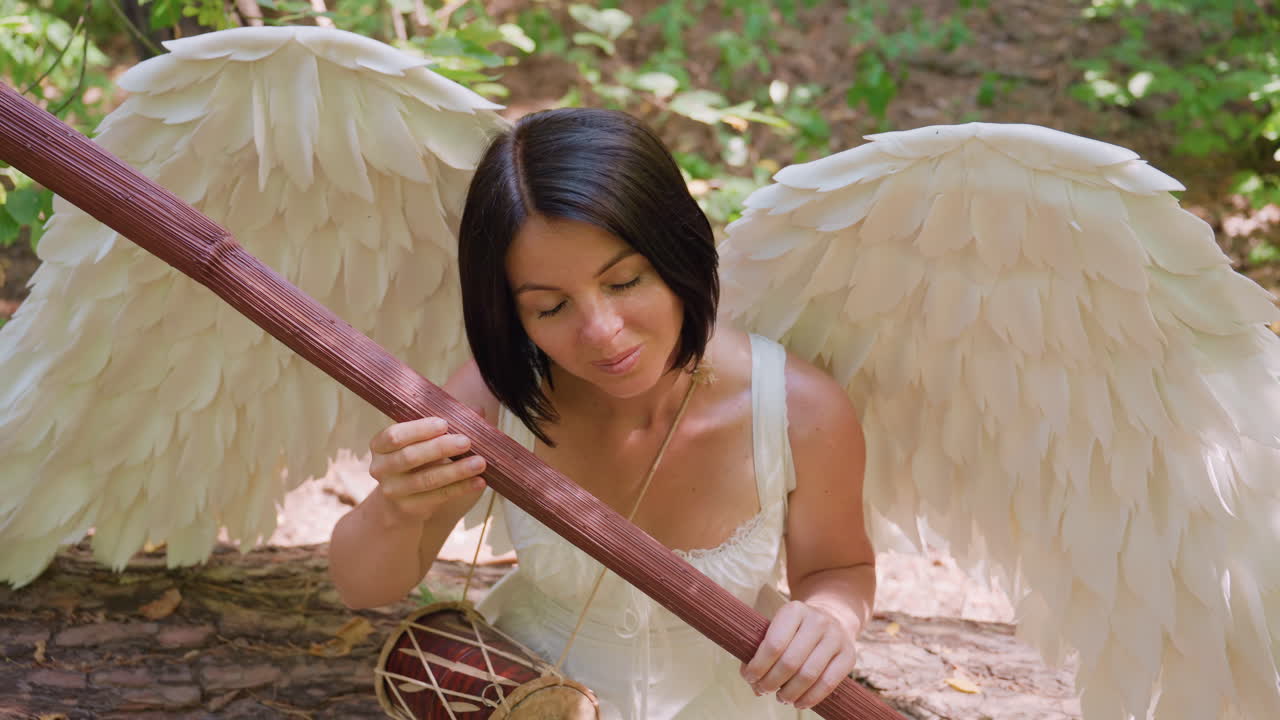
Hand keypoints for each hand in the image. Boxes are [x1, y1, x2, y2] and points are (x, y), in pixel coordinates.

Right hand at [367, 417, 486, 521]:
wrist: (398, 503)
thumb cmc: (415, 461)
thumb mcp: (420, 442)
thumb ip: (444, 426)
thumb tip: (478, 410)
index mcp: (380, 446)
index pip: (395, 436)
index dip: (419, 429)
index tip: (445, 423)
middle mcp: (380, 468)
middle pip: (410, 457)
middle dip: (440, 448)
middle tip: (467, 441)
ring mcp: (393, 491)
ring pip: (427, 480)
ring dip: (456, 470)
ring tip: (480, 462)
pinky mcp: (408, 508)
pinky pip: (438, 496)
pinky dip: (461, 488)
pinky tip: (479, 481)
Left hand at [740, 600, 857, 709]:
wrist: (833, 617)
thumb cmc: (795, 629)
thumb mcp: (778, 628)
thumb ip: (761, 651)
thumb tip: (753, 682)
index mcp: (794, 610)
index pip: (773, 644)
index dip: (758, 666)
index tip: (750, 677)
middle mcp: (817, 621)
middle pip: (789, 662)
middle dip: (772, 682)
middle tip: (764, 690)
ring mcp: (836, 637)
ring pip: (808, 675)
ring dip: (790, 693)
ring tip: (781, 698)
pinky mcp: (849, 655)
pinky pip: (828, 684)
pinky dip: (810, 698)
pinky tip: (798, 703)